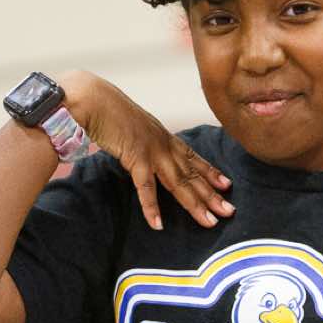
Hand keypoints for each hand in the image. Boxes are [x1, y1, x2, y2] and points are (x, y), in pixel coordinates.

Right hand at [62, 71, 233, 230]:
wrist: (92, 98)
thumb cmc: (107, 110)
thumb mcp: (134, 127)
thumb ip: (143, 141)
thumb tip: (142, 151)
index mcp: (163, 136)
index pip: (192, 157)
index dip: (211, 172)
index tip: (226, 185)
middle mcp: (163, 144)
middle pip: (192, 174)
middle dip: (211, 195)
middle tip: (229, 212)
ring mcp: (152, 151)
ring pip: (179, 182)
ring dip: (194, 204)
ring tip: (209, 222)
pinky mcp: (135, 157)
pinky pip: (145, 187)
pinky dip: (151, 207)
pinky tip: (158, 224)